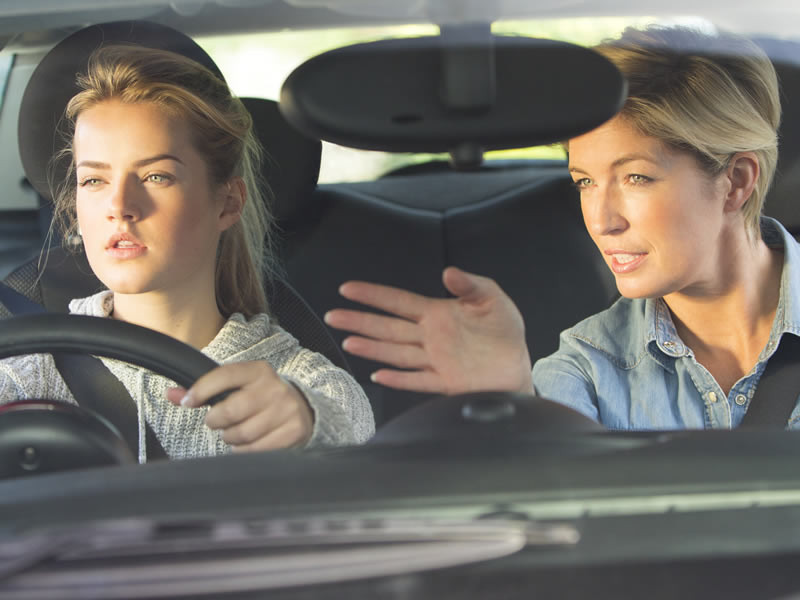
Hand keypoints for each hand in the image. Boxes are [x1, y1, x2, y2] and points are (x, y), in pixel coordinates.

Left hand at [167, 361, 313, 451]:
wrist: (302, 410)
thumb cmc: (261, 398)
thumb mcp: (238, 387)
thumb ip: (205, 390)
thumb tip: (171, 395)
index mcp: (259, 371)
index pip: (224, 375)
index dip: (201, 390)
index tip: (188, 402)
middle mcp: (275, 388)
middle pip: (230, 411)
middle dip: (216, 421)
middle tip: (218, 422)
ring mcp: (286, 410)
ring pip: (240, 434)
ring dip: (231, 438)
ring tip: (237, 431)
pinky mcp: (292, 431)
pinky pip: (254, 450)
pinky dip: (245, 450)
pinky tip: (250, 441)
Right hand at [325, 266, 532, 395]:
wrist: (517, 366)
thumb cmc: (504, 331)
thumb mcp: (492, 299)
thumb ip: (470, 284)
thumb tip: (448, 272)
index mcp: (437, 314)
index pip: (398, 302)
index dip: (373, 295)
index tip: (348, 289)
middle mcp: (429, 337)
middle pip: (388, 327)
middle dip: (360, 320)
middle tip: (333, 315)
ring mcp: (434, 360)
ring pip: (396, 353)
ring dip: (372, 348)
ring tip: (348, 342)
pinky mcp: (444, 382)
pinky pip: (417, 380)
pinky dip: (398, 379)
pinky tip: (378, 376)